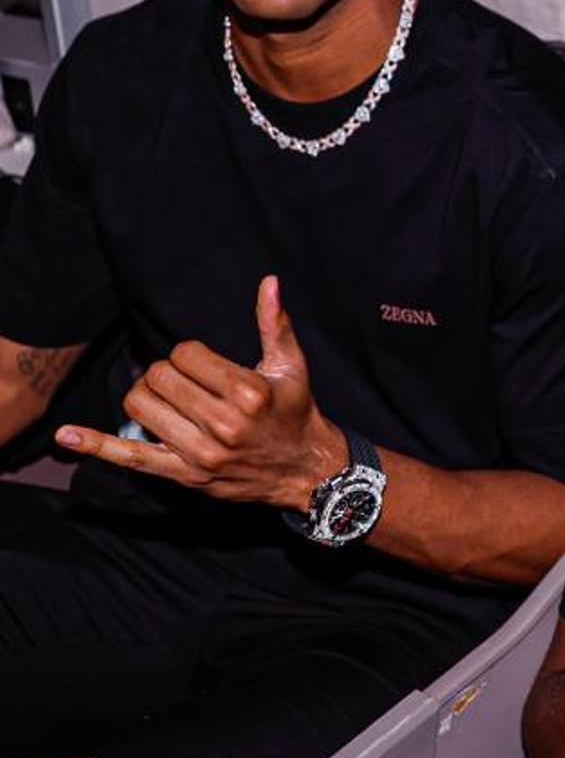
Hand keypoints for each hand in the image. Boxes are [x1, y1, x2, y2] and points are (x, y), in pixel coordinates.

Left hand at [55, 275, 346, 509]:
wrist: (303, 469)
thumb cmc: (295, 411)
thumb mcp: (291, 364)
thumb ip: (274, 323)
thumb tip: (268, 282)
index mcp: (248, 393)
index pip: (185, 355)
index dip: (192, 354)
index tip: (208, 365)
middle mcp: (223, 425)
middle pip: (159, 377)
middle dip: (169, 371)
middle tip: (191, 381)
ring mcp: (200, 454)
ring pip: (140, 406)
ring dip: (148, 395)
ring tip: (172, 398)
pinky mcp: (184, 475)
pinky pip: (131, 457)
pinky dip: (96, 445)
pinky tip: (67, 435)